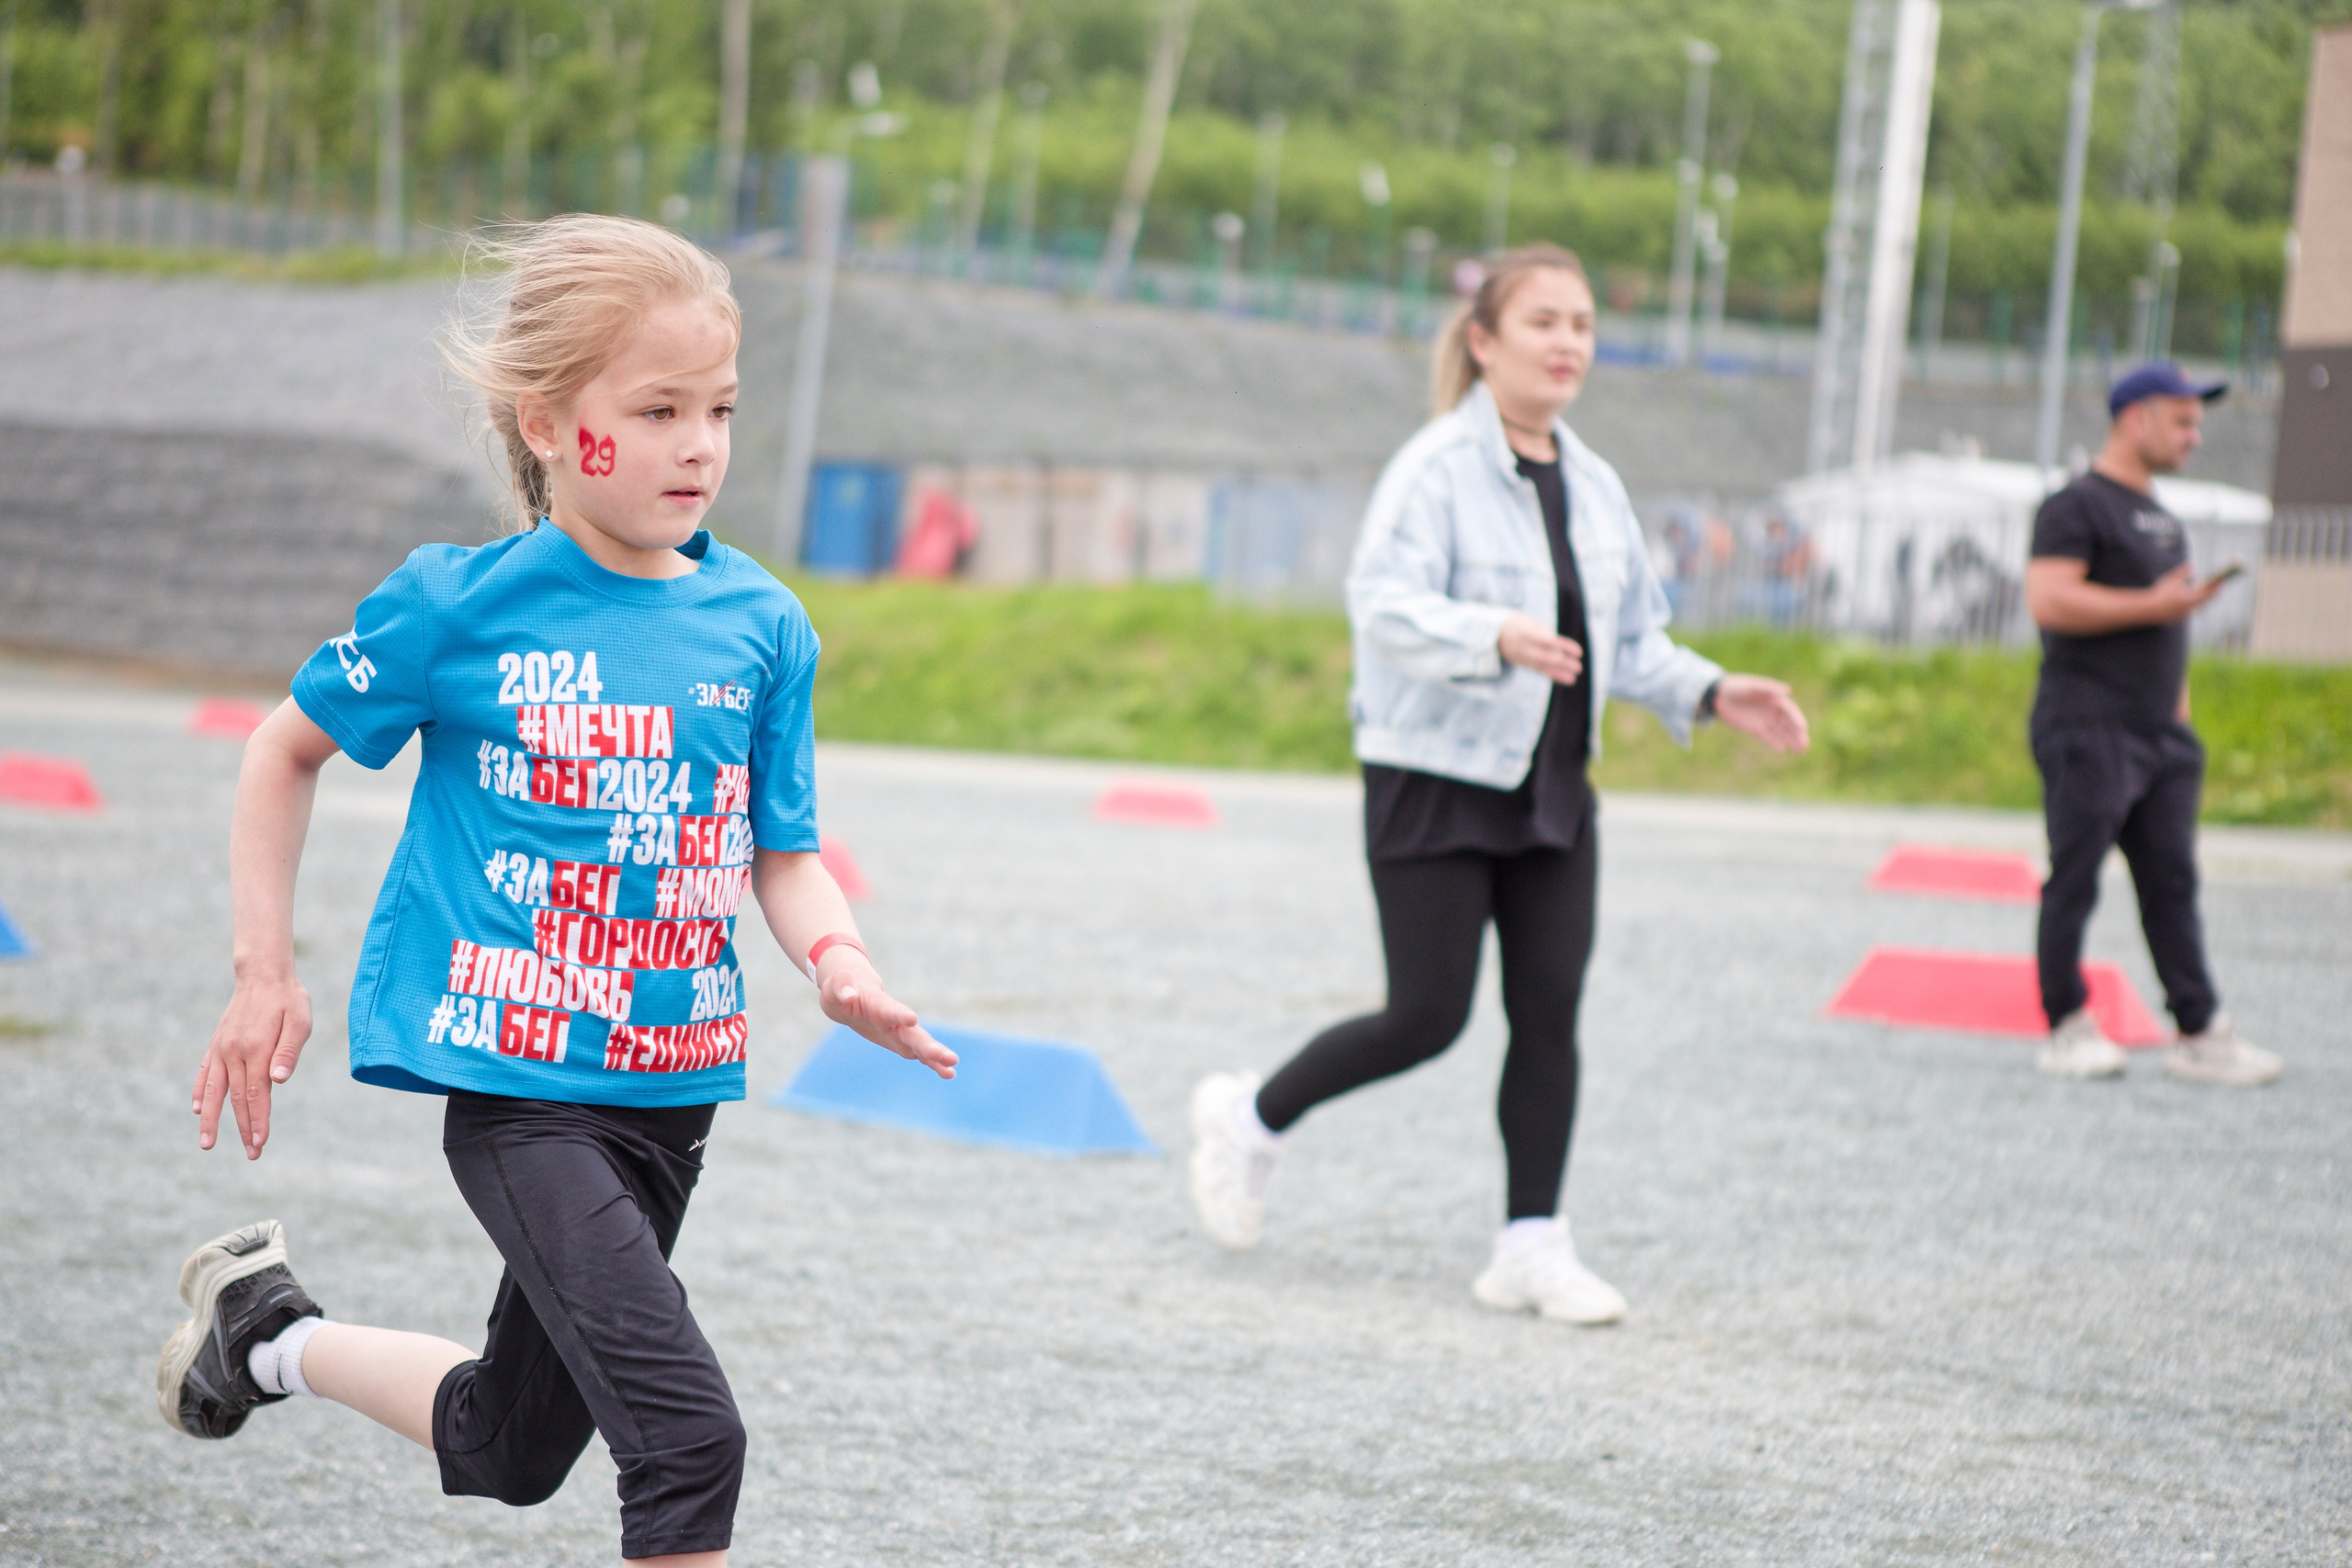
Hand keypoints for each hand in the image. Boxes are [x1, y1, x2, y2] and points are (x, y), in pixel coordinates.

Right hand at [194, 970, 311, 1158]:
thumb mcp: (300, 1021)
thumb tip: (278, 1081)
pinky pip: (205, 1073)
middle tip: (253, 1154)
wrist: (263, 975)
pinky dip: (201, 1092)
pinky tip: (198, 1109)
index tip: (260, 1143)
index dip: (258, 1121)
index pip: (257, 1095)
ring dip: (212, 1120)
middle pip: (237, 1099)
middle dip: (244, 1128)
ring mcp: (222, 1049)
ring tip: (207, 1145)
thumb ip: (289, 1051)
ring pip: (215, 1091)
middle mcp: (234, 1052)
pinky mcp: (217, 1044)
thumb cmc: (289, 999)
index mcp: (256, 1050)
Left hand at [816, 949, 956, 1079]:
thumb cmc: (842, 987)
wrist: (851, 991)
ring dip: (936, 1056)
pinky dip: (932, 1063)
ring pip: (920, 1044)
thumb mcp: (835, 986)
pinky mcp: (900, 1042)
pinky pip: (918, 1054)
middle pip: (913, 1032)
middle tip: (948, 1056)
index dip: (899, 1014)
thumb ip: (842, 988)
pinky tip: (948, 1073)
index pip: (890, 1009)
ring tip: (953, 1067)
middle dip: (928, 1045)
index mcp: (877, 1004)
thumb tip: (848, 995)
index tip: (912, 1019)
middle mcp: (894, 1019)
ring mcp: (899, 1031)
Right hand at [1497, 613, 1582, 684]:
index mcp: (1525, 633)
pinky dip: (1552, 675)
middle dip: (1562, 663)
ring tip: (1573, 678)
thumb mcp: (1528, 621)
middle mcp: (1522, 648)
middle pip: (1544, 657)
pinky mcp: (1522, 664)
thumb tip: (1558, 648)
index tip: (1579, 652)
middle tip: (1578, 667)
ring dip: (1558, 672)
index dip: (1564, 647)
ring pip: (1541, 666)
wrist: (1492, 633)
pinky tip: (1566, 679)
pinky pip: (1538, 670)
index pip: (1548, 641)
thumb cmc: (1517, 623)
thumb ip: (1543, 633)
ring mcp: (1520, 658)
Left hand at [1712, 674, 1809, 753]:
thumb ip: (1769, 688)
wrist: (1720, 695)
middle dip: (1798, 734)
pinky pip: (1768, 737)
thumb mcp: (1752, 685)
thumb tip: (1788, 690)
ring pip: (1781, 732)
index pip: (1790, 710)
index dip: (1797, 718)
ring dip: (1791, 740)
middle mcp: (1773, 711)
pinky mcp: (1756, 730)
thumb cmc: (1737, 686)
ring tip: (1801, 750)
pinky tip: (1782, 749)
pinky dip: (1775, 743)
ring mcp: (1765, 721)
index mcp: (1775, 698)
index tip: (1803, 727)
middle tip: (1805, 744)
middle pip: (1789, 724)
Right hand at [2146, 564, 2223, 623]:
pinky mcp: (2178, 619)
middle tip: (2215, 587)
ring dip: (2202, 601)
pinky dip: (2192, 606)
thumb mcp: (2172, 580)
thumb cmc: (2160, 594)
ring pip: (2198, 607)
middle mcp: (2191, 608)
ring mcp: (2185, 615)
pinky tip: (2191, 603)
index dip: (2216, 587)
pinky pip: (2189, 611)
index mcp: (2191, 599)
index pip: (2209, 593)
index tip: (2221, 582)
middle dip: (2210, 594)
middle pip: (2206, 602)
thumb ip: (2184, 573)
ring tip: (2205, 594)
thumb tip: (2194, 566)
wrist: (2148, 611)